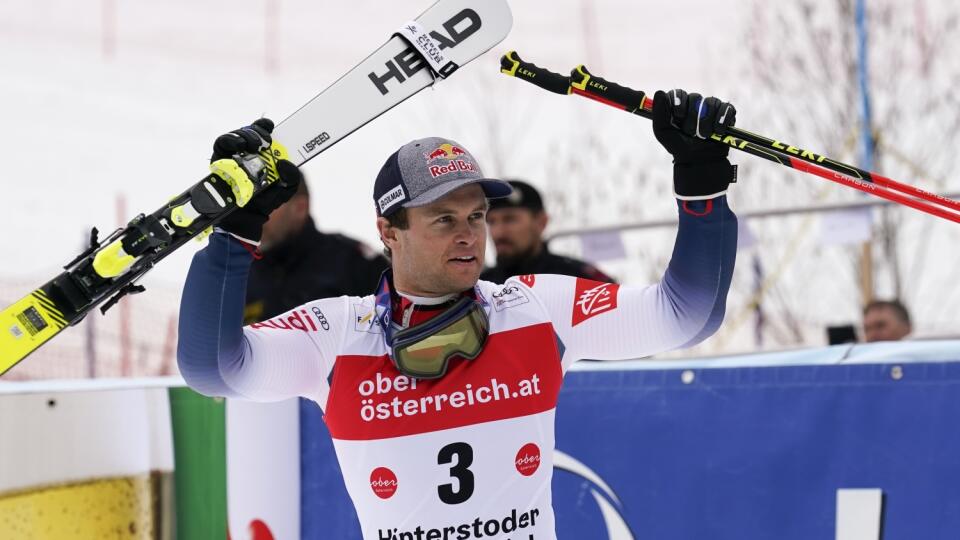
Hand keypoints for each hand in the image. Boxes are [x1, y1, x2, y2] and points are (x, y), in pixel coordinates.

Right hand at [213, 118, 301, 243]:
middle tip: (265, 141)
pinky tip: (239, 146)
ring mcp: (231, 156)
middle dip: (258, 132)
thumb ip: (291, 179)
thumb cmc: (263, 203)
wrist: (244, 220)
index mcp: (262, 156)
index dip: (264, 126)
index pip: (262, 134)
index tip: (269, 126)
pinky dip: (231, 141)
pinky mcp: (219, 160)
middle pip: (250, 132)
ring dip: (247, 135)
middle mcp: (246, 153)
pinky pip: (222, 144)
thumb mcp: (283, 192)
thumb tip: (287, 163)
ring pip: (236, 135)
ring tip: (254, 145)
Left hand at [652, 89, 736, 199]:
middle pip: (695, 97)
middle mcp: (694, 103)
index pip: (678, 93)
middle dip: (692, 118)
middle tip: (690, 133)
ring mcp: (711, 107)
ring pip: (711, 103)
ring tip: (704, 136)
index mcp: (678, 106)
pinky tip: (717, 131)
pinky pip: (726, 108)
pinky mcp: (726, 114)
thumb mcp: (662, 132)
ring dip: (706, 122)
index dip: (679, 103)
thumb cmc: (679, 147)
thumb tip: (659, 92)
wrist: (699, 161)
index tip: (678, 116)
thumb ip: (659, 112)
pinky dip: (721, 121)